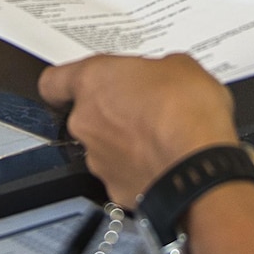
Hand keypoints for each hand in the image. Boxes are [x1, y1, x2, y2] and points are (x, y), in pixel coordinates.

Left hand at [39, 55, 235, 206]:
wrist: (200, 167)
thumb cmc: (188, 113)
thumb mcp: (181, 65)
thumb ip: (158, 68)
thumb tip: (164, 75)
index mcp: (93, 81)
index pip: (53, 81)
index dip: (64, 83)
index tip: (76, 83)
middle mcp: (86, 121)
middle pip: (85, 114)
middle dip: (112, 110)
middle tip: (145, 105)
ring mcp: (98, 159)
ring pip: (103, 145)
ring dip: (125, 140)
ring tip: (161, 135)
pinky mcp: (115, 188)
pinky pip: (121, 173)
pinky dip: (138, 168)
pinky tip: (164, 160)